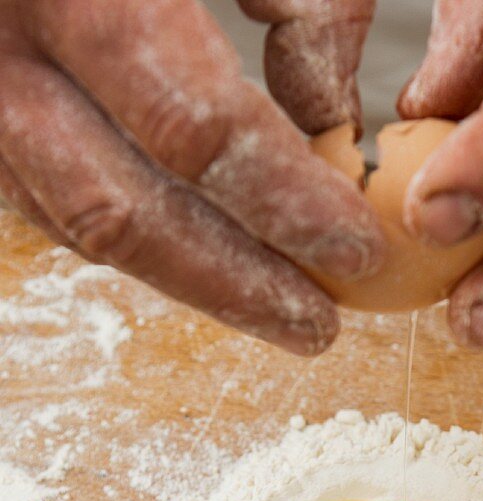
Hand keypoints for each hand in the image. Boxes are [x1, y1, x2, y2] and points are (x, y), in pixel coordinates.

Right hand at [0, 0, 383, 354]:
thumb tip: (322, 114)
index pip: (195, 126)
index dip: (286, 202)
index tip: (356, 249)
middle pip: (124, 214)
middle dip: (234, 284)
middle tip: (315, 330)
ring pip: (82, 226)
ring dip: (188, 280)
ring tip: (275, 309)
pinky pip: (52, 201)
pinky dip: (138, 237)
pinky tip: (202, 255)